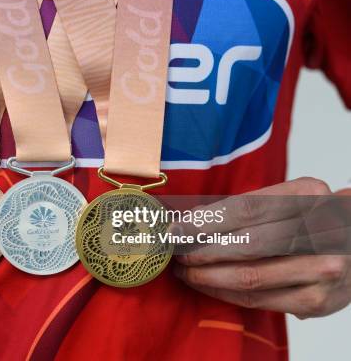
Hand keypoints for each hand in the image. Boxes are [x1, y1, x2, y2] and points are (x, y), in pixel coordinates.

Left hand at [173, 177, 350, 318]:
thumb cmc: (309, 220)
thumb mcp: (286, 200)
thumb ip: (245, 208)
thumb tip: (190, 217)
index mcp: (309, 194)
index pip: (246, 208)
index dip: (205, 220)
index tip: (175, 227)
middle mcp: (321, 230)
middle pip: (246, 244)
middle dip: (201, 249)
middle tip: (174, 250)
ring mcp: (323, 269)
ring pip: (249, 276)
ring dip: (207, 274)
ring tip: (183, 269)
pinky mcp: (318, 301)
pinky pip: (257, 299)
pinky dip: (224, 292)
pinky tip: (206, 284)